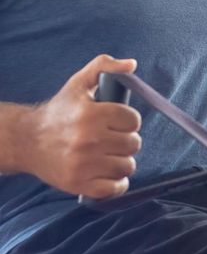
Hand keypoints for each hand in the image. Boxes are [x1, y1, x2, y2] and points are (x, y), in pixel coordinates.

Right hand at [22, 54, 141, 197]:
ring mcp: (82, 164)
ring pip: (127, 166)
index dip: (129, 121)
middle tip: (114, 139)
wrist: (26, 140)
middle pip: (133, 144)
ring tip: (111, 155)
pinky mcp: (76, 184)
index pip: (133, 120)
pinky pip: (113, 189)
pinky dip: (117, 184)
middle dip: (127, 140)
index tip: (119, 122)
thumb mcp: (79, 83)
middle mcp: (87, 139)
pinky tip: (109, 174)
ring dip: (123, 161)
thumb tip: (132, 64)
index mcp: (91, 114)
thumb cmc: (59, 111)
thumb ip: (105, 67)